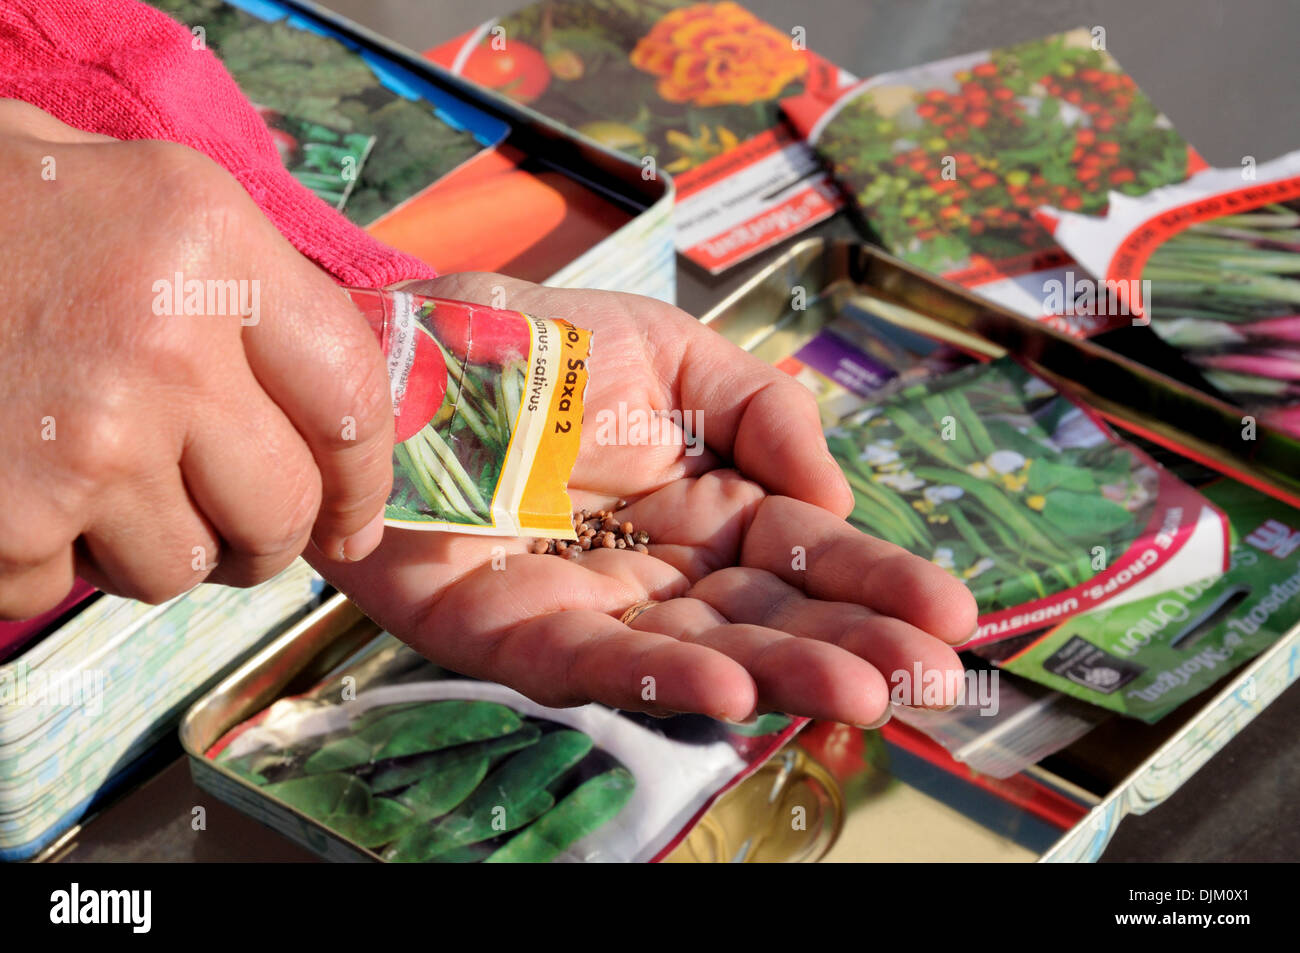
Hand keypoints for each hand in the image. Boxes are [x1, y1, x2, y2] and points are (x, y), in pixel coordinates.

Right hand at [0, 100, 392, 616]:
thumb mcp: (139, 194)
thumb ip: (253, 286)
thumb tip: (343, 390)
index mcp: (210, 247)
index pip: (350, 394)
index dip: (366, 476)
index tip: (356, 517)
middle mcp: (164, 348)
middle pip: (281, 510)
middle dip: (267, 536)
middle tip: (235, 525)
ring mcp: (84, 443)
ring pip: (181, 568)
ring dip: (153, 547)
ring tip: (97, 480)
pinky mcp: (7, 520)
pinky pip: (64, 587)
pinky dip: (45, 562)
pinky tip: (18, 486)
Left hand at [315, 273, 976, 724]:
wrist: (394, 348)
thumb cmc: (528, 344)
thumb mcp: (668, 350)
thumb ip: (763, 410)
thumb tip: (834, 502)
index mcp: (703, 504)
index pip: (804, 553)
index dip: (876, 582)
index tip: (951, 615)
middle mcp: (657, 569)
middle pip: (765, 616)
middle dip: (851, 645)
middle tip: (931, 679)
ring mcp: (583, 607)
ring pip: (694, 653)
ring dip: (778, 674)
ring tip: (858, 692)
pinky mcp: (502, 634)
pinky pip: (585, 663)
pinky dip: (656, 680)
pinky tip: (729, 691)